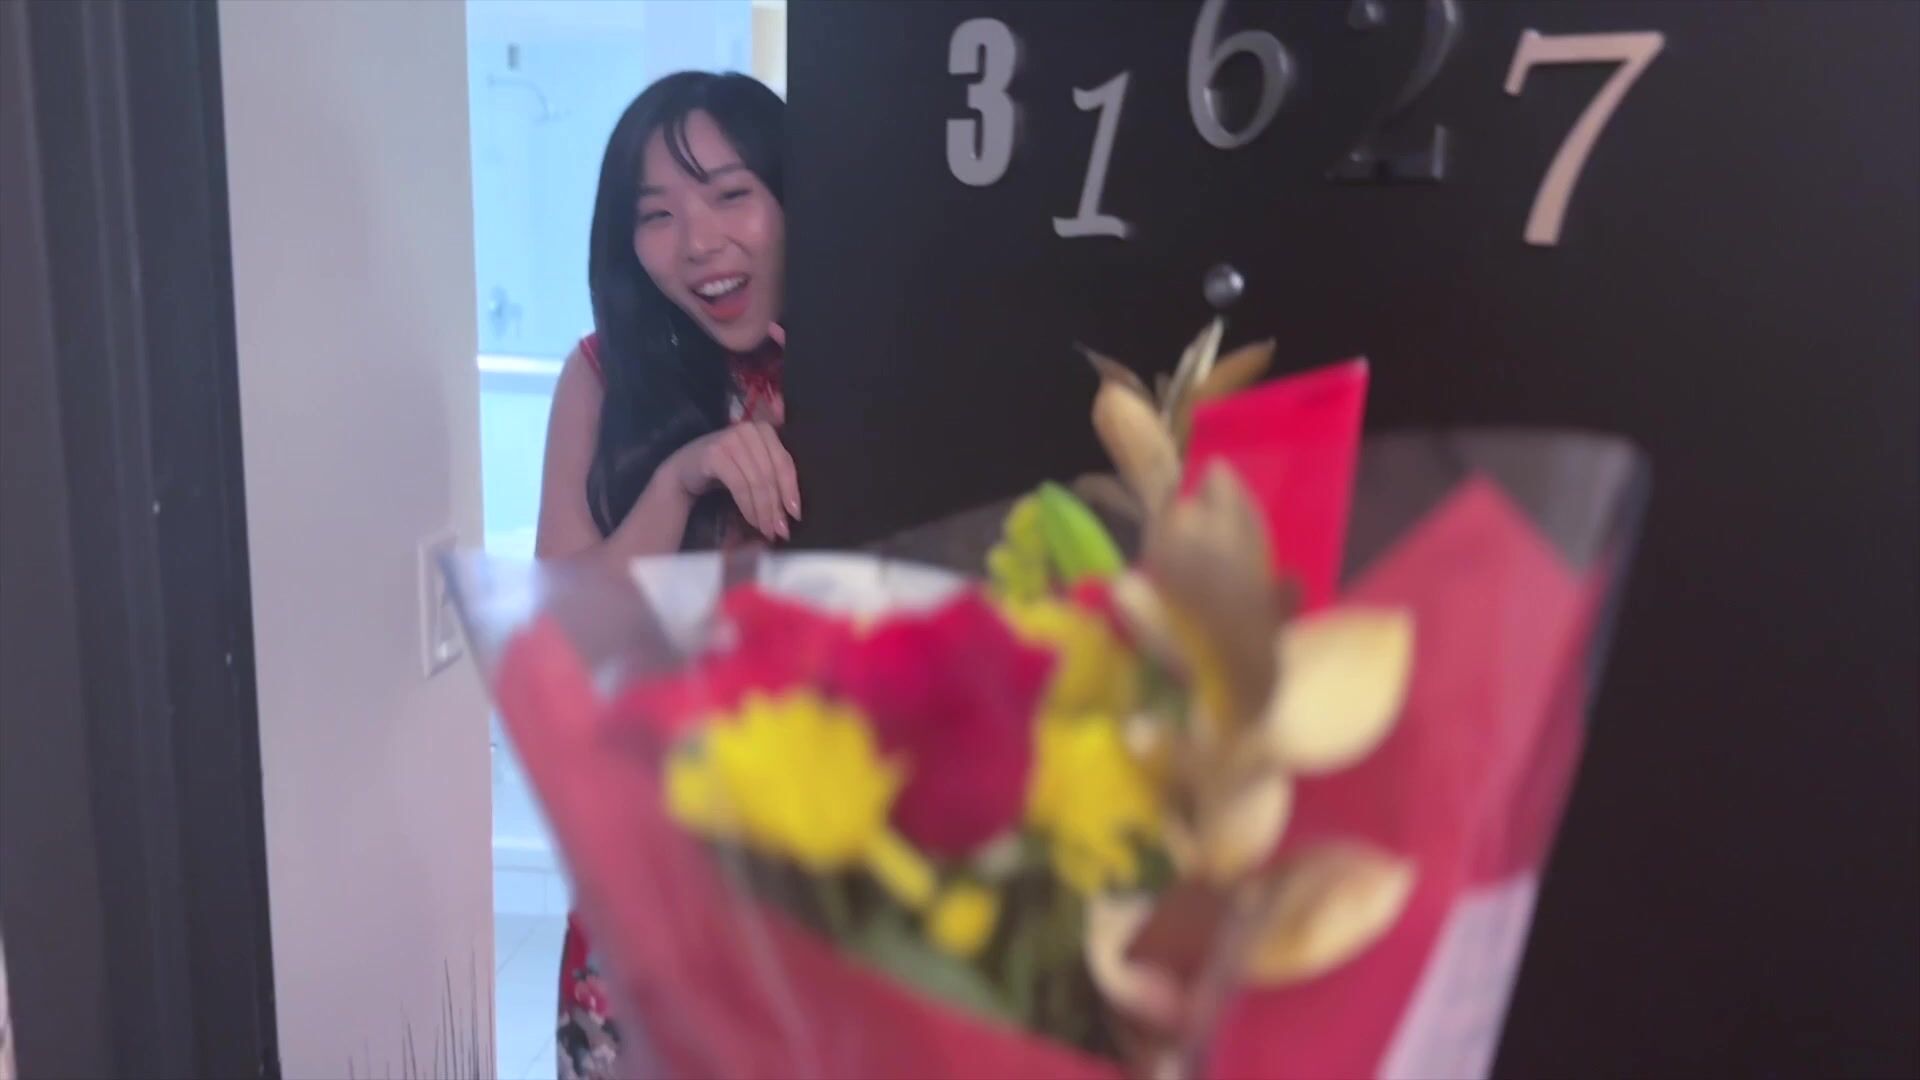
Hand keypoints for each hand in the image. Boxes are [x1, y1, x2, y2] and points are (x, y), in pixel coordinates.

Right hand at [669, 421, 800, 538]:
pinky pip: (740, 485)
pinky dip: (748, 506)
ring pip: (757, 481)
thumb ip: (773, 477)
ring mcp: (730, 439)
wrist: (684, 469)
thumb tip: (793, 510)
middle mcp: (749, 430)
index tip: (795, 515)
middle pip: (771, 474)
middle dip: (777, 506)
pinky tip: (752, 521)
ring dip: (763, 511)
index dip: (791, 491)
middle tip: (780, 531)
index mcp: (764, 430)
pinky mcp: (715, 454)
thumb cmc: (725, 470)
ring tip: (767, 530)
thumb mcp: (753, 468)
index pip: (784, 462)